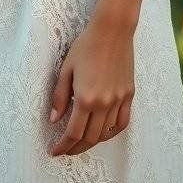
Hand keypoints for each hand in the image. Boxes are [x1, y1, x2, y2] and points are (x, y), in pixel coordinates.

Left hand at [49, 14, 134, 156]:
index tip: (55, 151)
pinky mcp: (129, 95)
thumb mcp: (66, 69)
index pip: (73, 133)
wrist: (112, 31)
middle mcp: (104, 104)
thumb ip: (60, 97)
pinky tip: (103, 133)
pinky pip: (122, 122)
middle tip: (66, 150)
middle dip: (75, 148)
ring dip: (92, 141)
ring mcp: (119, 100)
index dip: (63, 146)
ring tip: (81, 142)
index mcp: (85, 98)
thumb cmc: (85, 46)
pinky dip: (112, 132)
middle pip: (89, 138)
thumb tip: (54, 119)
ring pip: (106, 133)